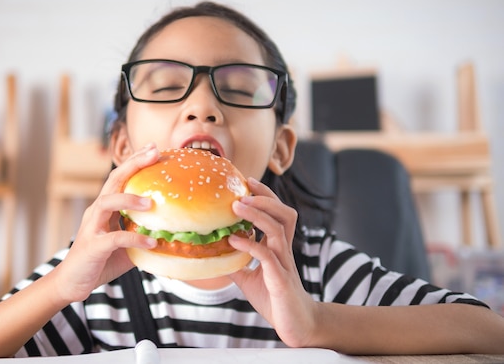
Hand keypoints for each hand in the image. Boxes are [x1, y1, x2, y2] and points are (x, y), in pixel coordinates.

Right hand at [50, 143, 158, 303]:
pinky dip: (134, 239)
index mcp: (105, 208)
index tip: (154, 147)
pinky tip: (152, 242)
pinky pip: (115, 238)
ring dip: (129, 199)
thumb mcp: (126, 245)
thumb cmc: (100, 262)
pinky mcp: (93, 246)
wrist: (72, 284)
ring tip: (151, 203)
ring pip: (107, 202)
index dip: (135, 161)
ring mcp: (92, 227)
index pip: (120, 177)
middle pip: (113, 180)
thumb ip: (142, 235)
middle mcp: (96, 212)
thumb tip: (172, 234)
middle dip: (133, 164)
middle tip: (154, 152)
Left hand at [228, 177, 317, 347]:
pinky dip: (250, 244)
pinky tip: (234, 240)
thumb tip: (213, 253)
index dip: (265, 196)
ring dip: (258, 214)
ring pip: (278, 229)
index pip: (277, 213)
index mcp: (278, 247)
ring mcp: (284, 263)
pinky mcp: (280, 279)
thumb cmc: (274, 299)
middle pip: (284, 214)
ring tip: (238, 206)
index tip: (248, 182)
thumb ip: (235, 263)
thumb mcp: (248, 278)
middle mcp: (284, 250)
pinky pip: (267, 256)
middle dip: (266, 198)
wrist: (295, 325)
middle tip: (244, 189)